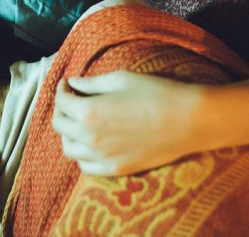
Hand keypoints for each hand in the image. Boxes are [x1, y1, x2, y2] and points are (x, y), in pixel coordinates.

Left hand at [52, 70, 202, 175]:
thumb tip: (73, 84)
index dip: (61, 88)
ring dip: (68, 133)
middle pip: (60, 126)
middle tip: (71, 98)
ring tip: (78, 121)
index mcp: (88, 112)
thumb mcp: (121, 79)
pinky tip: (90, 143)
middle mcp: (90, 138)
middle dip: (61, 109)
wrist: (189, 120)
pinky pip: (86, 167)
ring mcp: (102, 158)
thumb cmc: (157, 93)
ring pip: (69, 149)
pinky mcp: (117, 170)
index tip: (67, 82)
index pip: (61, 102)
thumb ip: (91, 83)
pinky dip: (82, 155)